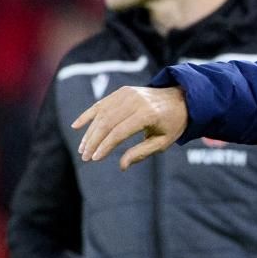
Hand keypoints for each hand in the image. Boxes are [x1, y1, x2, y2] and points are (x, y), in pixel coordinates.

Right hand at [72, 86, 188, 169]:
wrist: (180, 98)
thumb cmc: (171, 124)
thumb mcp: (162, 142)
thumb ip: (141, 153)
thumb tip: (121, 165)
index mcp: (147, 114)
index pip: (120, 131)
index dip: (105, 146)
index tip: (95, 159)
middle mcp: (135, 101)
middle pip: (107, 122)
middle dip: (93, 141)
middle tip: (85, 157)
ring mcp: (127, 94)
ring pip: (101, 114)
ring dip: (89, 132)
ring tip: (82, 149)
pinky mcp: (122, 91)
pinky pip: (101, 103)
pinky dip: (88, 114)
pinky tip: (76, 126)